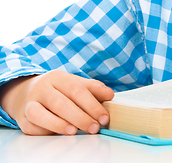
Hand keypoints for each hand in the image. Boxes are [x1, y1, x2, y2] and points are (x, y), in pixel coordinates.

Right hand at [0, 71, 114, 134]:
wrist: (25, 93)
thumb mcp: (74, 83)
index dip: (92, 105)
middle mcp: (42, 88)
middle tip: (94, 128)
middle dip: (80, 117)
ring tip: (75, 131)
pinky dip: (46, 131)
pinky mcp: (22, 119)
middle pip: (60, 103)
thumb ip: (93, 88)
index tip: (104, 117)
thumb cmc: (57, 89)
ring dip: (59, 124)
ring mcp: (29, 103)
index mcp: (58, 77)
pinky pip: (33, 127)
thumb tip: (110, 95)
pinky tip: (59, 133)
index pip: (77, 90)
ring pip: (40, 114)